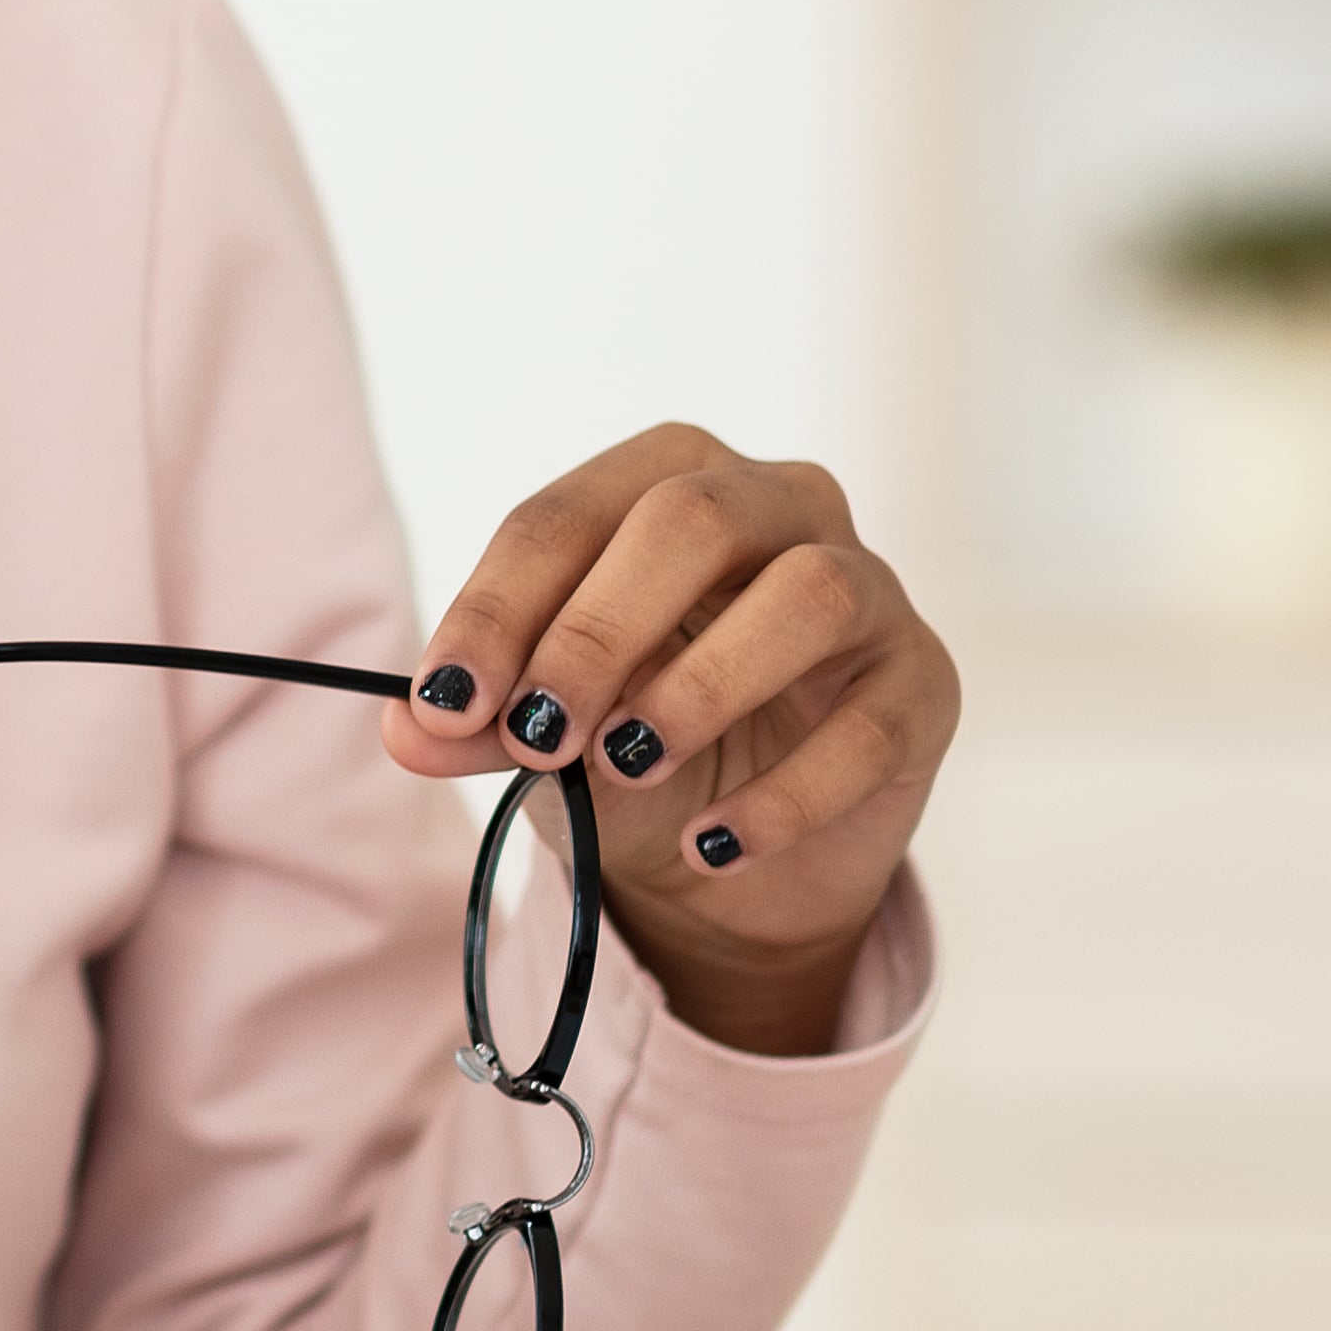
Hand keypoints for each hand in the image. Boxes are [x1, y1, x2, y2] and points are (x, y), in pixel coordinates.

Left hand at [383, 427, 956, 1058]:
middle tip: (536, 733)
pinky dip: (785, 794)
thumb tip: (406, 726)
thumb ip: (482, 720)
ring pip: (806, 595)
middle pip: (689, 519)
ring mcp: (868, 586)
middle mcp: (778, 504)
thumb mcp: (542, 734)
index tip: (445, 698)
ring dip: (701, 685)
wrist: (727, 848)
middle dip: (596, 629)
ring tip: (626, 768)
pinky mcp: (924, 683)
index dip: (497, 605)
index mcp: (666, 482)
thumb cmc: (626, 746)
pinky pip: (869, 725)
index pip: (567, 516)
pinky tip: (713, 842)